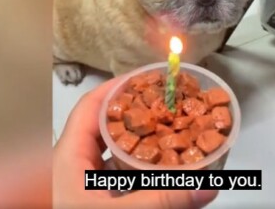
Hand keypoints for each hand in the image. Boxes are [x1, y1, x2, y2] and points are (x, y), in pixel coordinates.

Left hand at [54, 75, 218, 208]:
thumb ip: (162, 200)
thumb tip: (205, 187)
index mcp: (69, 158)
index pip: (91, 107)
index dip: (117, 88)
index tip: (145, 78)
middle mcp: (76, 167)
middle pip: (108, 128)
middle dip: (141, 115)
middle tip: (169, 105)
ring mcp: (87, 185)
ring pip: (118, 155)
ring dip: (145, 144)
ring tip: (173, 132)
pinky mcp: (99, 199)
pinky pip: (124, 178)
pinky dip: (146, 172)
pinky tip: (166, 173)